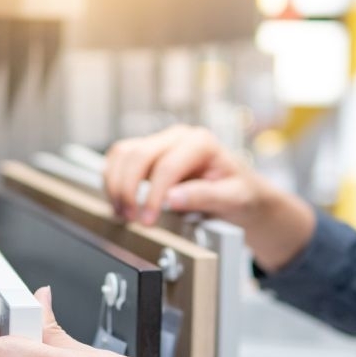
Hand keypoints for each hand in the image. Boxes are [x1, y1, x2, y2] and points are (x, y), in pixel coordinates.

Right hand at [103, 125, 317, 271]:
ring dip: (116, 184)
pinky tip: (119, 200)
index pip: (166, 166)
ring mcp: (161, 142)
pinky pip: (120, 158)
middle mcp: (178, 137)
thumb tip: (173, 199)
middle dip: (129, 190)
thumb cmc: (241, 192)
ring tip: (122, 212)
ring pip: (123, 153)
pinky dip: (113, 178)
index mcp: (201, 142)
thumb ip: (205, 196)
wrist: (242, 192)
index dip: (153, 195)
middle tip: (131, 218)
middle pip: (138, 155)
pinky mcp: (149, 153)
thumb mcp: (232, 198)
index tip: (148, 219)